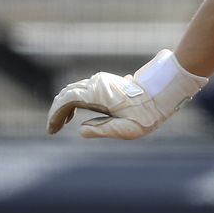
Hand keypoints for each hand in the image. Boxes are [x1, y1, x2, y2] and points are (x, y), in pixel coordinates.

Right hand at [46, 48, 207, 138]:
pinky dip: (73, 102)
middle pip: (66, 94)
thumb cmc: (147, 114)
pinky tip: (73, 115)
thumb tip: (81, 131)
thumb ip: (102, 130)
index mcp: (98, 93)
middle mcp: (96, 83)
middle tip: (52, 130)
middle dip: (56, 112)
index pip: (66, 100)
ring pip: (73, 91)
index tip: (51, 130)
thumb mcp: (127, 129)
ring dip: (64, 107)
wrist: (162, 95)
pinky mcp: (105, 83)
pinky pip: (82, 91)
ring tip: (60, 124)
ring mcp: (100, 81)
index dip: (55, 115)